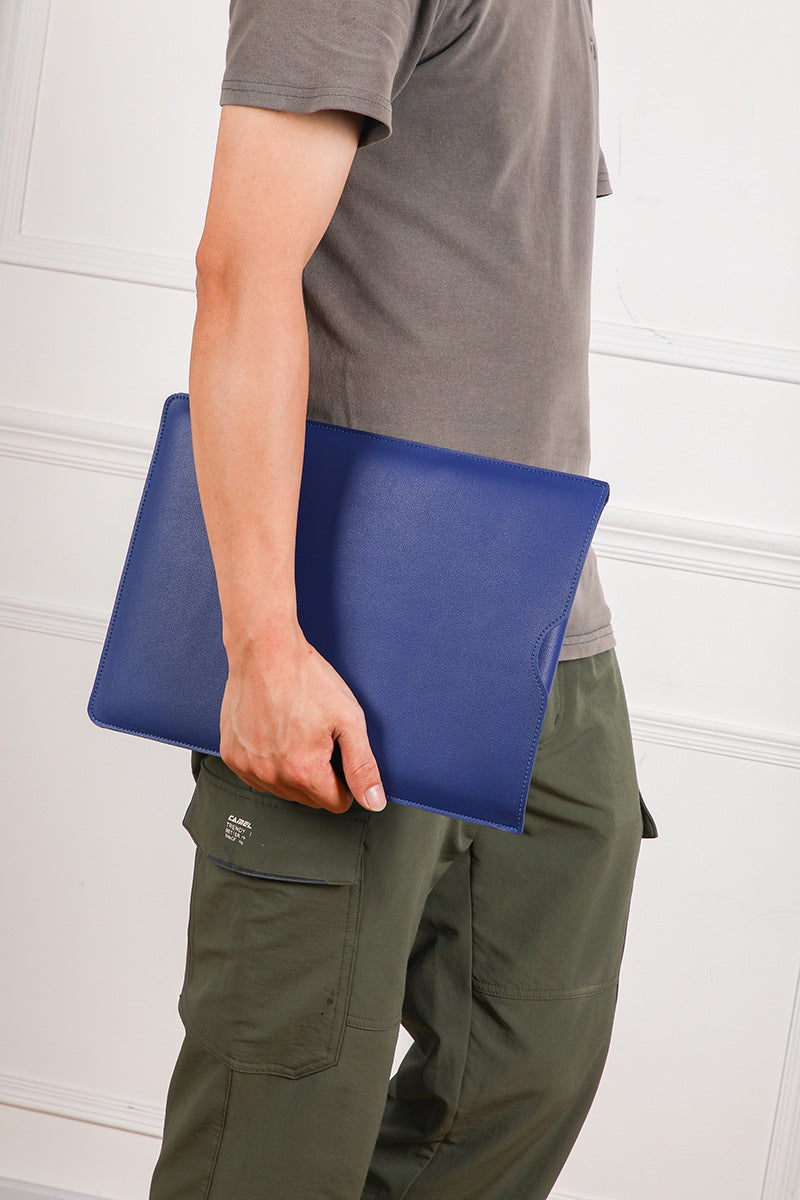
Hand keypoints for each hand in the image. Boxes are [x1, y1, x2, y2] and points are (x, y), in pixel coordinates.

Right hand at [219, 623, 386, 814]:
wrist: (265, 651)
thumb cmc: (305, 679)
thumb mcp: (348, 720)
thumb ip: (362, 766)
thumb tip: (374, 801)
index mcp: (303, 770)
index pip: (336, 803)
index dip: (345, 780)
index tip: (339, 754)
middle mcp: (271, 775)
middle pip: (309, 798)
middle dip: (319, 775)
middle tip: (319, 737)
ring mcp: (248, 767)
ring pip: (282, 789)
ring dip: (293, 770)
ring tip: (296, 732)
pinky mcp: (232, 756)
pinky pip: (257, 776)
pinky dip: (268, 762)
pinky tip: (275, 734)